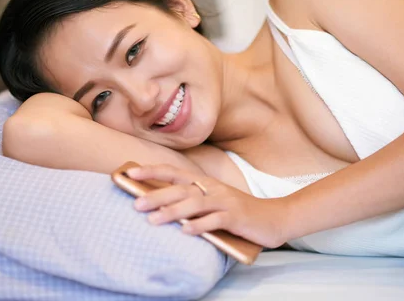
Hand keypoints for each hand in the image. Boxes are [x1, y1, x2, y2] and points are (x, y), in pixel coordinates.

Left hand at [127, 164, 286, 247]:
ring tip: (153, 220)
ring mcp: (225, 202)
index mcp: (204, 183)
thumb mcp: (212, 202)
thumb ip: (190, 201)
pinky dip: (200, 226)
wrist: (274, 218)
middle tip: (135, 204)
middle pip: (180, 189)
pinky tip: (186, 231)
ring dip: (173, 211)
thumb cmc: (237, 212)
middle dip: (156, 195)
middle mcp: (212, 188)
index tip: (129, 172)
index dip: (151, 171)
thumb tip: (157, 205)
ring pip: (195, 204)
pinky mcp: (235, 217)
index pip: (173, 172)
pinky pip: (215, 221)